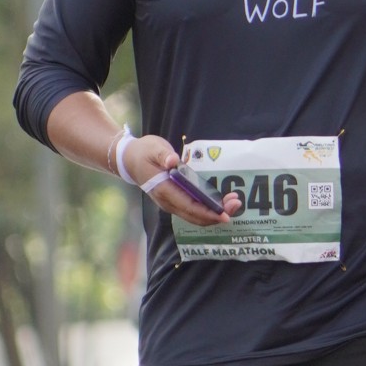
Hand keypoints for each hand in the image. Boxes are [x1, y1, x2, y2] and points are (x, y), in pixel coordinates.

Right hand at [121, 134, 241, 225]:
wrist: (130, 159)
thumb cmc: (143, 152)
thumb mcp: (153, 149)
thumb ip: (163, 156)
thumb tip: (172, 161)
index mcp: (163, 190)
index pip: (189, 206)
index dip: (208, 212)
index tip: (225, 215)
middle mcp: (168, 201)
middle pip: (195, 215)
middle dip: (217, 214)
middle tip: (236, 204)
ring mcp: (171, 202)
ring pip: (195, 215)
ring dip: (215, 212)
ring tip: (234, 202)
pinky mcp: (175, 199)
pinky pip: (193, 209)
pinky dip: (208, 208)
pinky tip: (222, 201)